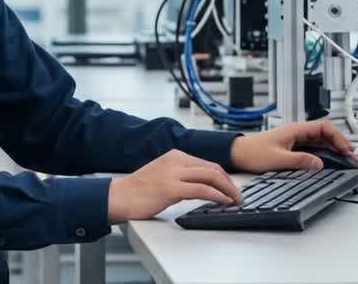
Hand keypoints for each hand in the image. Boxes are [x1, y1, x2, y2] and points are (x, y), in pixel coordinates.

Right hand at [108, 150, 241, 223]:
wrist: (118, 197)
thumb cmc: (138, 191)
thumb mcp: (163, 176)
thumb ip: (181, 176)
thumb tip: (203, 186)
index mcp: (174, 156)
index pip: (207, 164)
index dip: (224, 177)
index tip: (232, 188)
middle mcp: (175, 160)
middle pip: (213, 168)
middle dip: (230, 183)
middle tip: (238, 196)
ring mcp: (173, 173)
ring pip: (210, 176)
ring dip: (228, 189)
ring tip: (235, 200)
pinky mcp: (171, 188)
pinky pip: (201, 189)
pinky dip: (217, 195)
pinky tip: (224, 201)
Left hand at [229, 121, 355, 173]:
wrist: (236, 153)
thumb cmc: (252, 153)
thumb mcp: (278, 159)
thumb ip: (300, 161)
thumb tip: (319, 164)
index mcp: (295, 130)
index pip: (323, 127)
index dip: (338, 137)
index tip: (347, 149)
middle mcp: (296, 132)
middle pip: (324, 133)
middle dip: (340, 142)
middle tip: (351, 155)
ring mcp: (294, 140)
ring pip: (319, 140)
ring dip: (333, 148)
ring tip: (345, 157)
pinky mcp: (291, 147)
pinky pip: (312, 147)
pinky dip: (323, 152)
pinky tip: (328, 160)